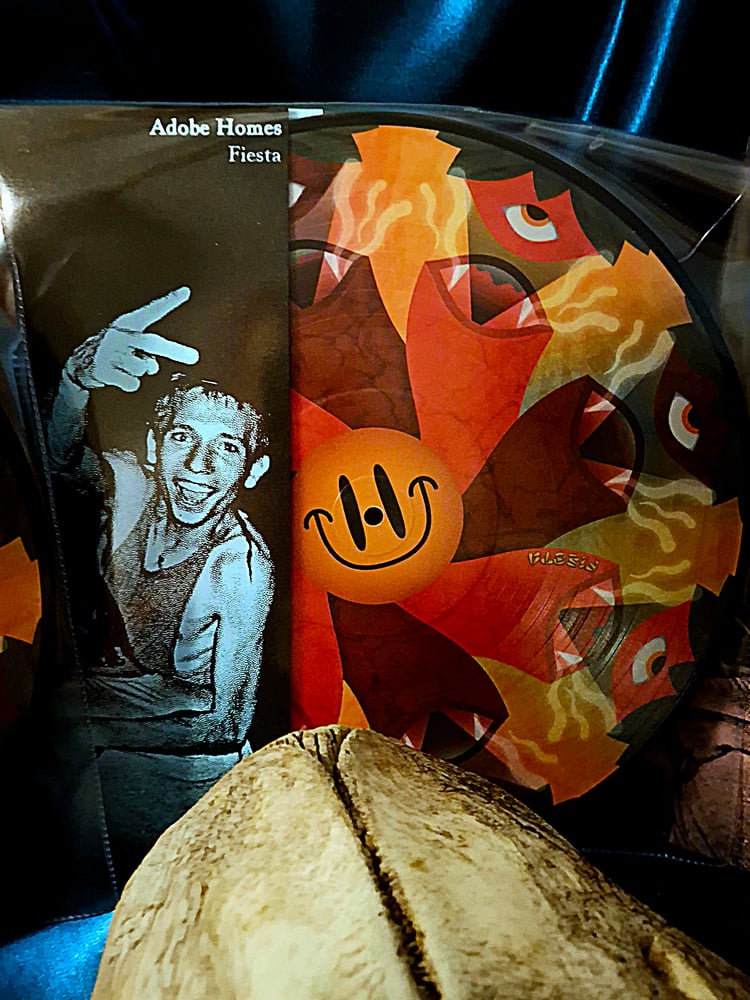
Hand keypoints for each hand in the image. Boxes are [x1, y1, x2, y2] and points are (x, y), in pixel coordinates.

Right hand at [65, 287, 198, 392]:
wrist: (82, 363)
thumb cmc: (115, 351)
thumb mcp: (131, 344)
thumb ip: (148, 352)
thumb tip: (153, 367)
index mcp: (128, 324)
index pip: (151, 311)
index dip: (168, 301)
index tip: (186, 291)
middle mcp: (119, 335)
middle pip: (152, 343)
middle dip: (175, 351)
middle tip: (195, 358)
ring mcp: (109, 352)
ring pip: (142, 368)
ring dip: (140, 371)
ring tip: (126, 366)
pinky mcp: (102, 369)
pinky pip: (131, 383)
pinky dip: (130, 384)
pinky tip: (119, 377)